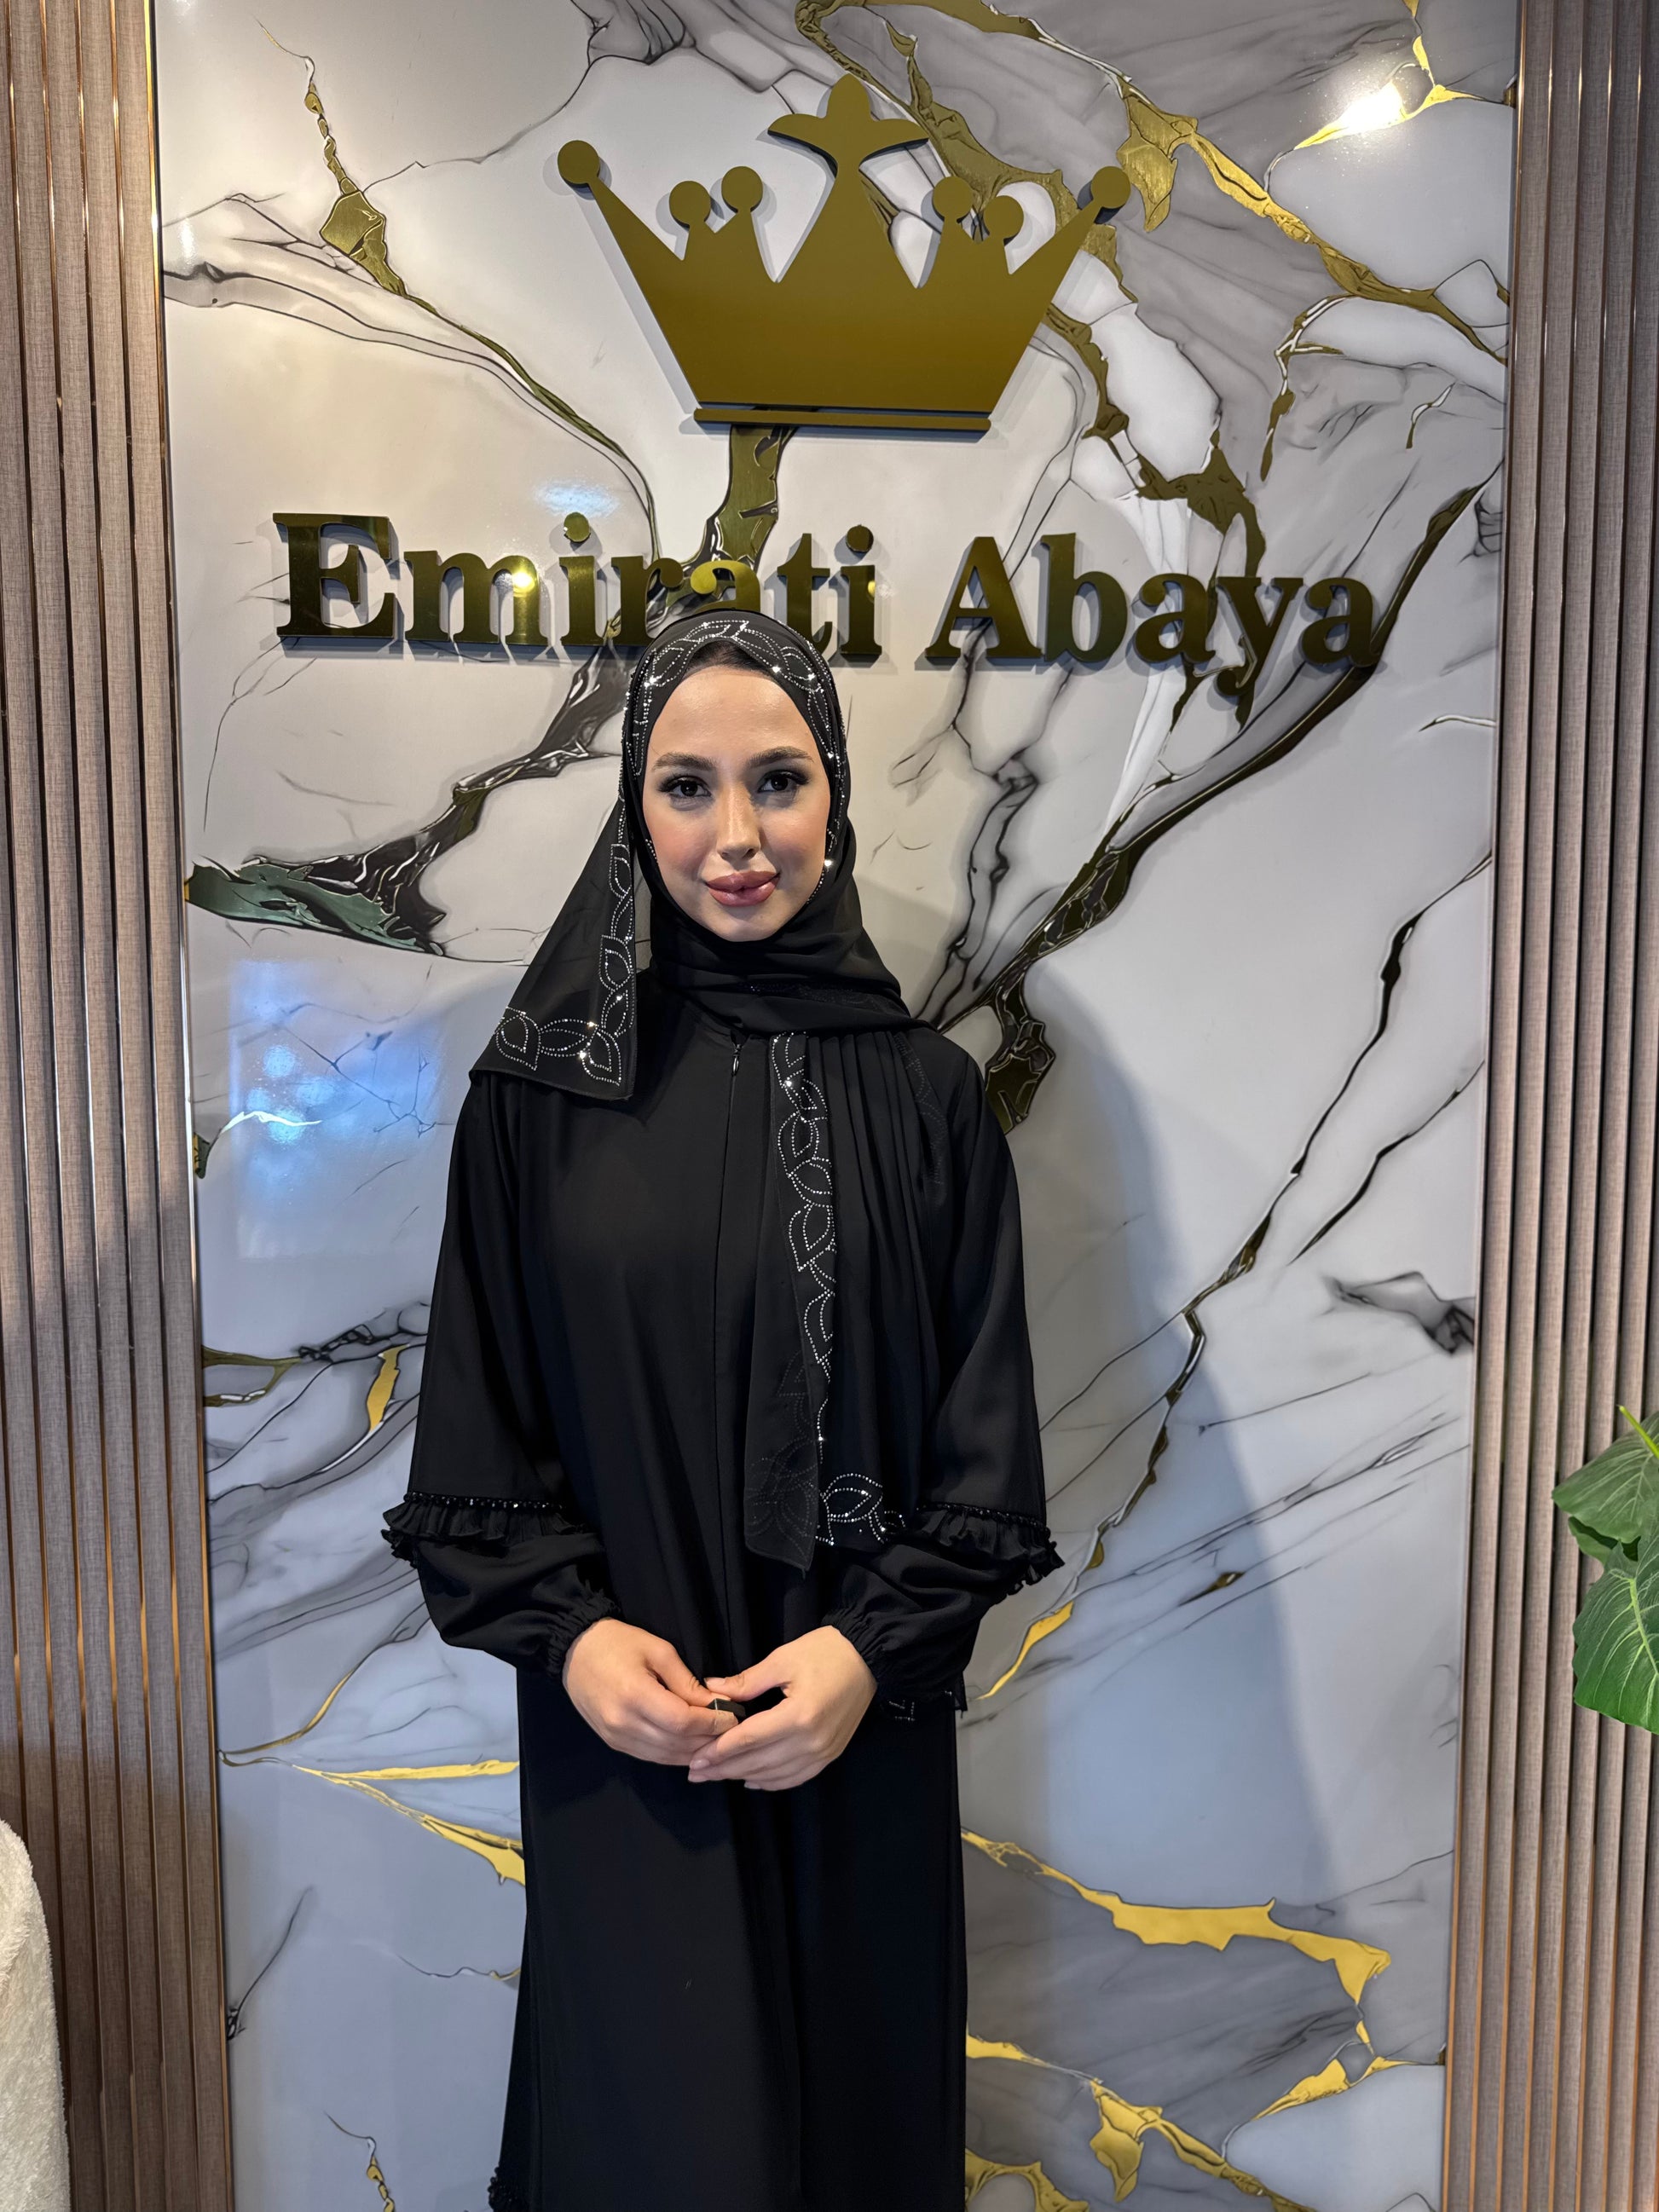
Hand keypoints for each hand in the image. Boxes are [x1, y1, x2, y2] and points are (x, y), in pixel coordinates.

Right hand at [563, 1619, 736, 1765]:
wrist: (575, 1651)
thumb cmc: (618, 1643)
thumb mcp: (658, 1650)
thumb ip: (686, 1681)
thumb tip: (715, 1704)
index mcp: (635, 1695)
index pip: (683, 1721)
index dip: (711, 1723)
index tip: (732, 1716)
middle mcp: (624, 1723)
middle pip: (676, 1743)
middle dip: (708, 1739)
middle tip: (731, 1731)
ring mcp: (616, 1738)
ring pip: (665, 1756)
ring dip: (693, 1752)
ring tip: (716, 1741)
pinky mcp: (613, 1743)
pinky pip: (650, 1757)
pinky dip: (674, 1754)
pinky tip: (690, 1746)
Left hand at [687, 1627, 876, 1790]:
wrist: (868, 1657)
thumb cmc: (825, 1652)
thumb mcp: (783, 1659)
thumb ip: (746, 1681)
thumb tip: (712, 1690)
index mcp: (799, 1715)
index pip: (749, 1740)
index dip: (719, 1751)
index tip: (695, 1759)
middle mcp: (811, 1742)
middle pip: (758, 1763)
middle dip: (724, 1769)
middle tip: (696, 1773)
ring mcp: (823, 1753)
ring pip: (774, 1776)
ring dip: (743, 1777)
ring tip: (716, 1776)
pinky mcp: (830, 1756)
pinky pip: (795, 1778)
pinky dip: (771, 1783)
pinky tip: (751, 1781)